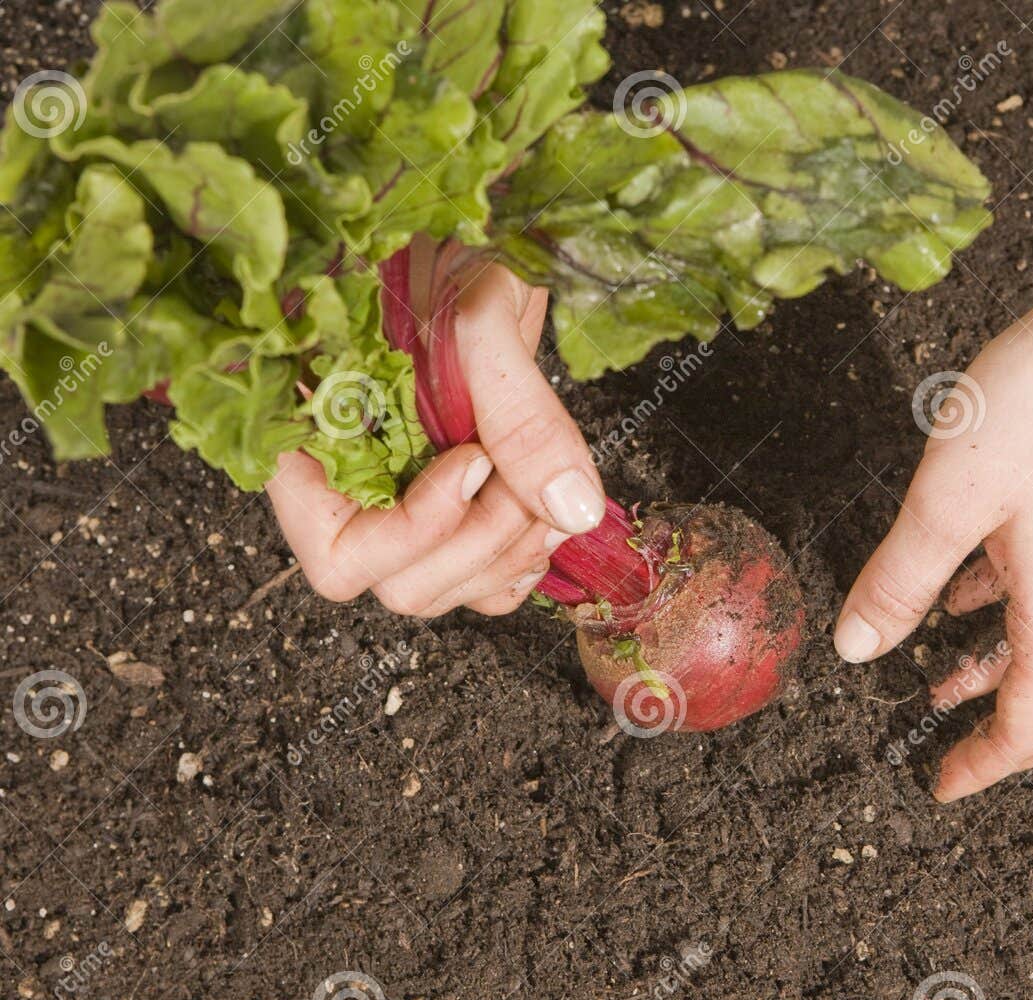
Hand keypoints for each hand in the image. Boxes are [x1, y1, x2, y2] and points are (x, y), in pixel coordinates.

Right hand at [267, 257, 606, 616]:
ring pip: (447, 588)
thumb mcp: (481, 310)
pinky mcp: (456, 503)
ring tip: (546, 485)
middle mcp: (352, 485)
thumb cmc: (448, 244)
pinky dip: (524, 557)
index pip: (336, 553)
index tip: (472, 459)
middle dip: (479, 542)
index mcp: (313, 440)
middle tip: (528, 479)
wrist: (482, 230)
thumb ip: (520, 409)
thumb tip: (572, 507)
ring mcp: (402, 498)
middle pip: (397, 584)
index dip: (411, 531)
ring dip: (511, 553)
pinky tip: (546, 509)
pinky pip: (484, 578)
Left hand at [835, 291, 1032, 801]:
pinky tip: (976, 586)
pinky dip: (1031, 619)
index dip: (981, 766)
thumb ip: (899, 579)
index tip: (939, 787)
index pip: (1028, 730)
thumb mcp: (948, 499)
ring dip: (1013, 676)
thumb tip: (855, 646)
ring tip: (944, 675)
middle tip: (952, 749)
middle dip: (1010, 740)